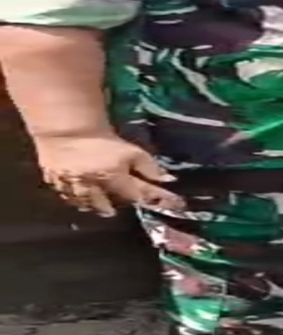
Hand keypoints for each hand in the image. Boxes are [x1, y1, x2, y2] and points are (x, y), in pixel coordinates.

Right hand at [34, 134, 184, 216]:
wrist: (66, 129)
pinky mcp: (55, 181)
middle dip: (118, 206)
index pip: (140, 195)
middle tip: (123, 205)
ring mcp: (73, 187)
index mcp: (114, 180)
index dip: (156, 199)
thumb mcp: (132, 151)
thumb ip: (149, 167)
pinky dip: (76, 199)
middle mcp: (94, 189)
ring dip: (96, 205)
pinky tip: (80, 197)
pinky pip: (67, 196)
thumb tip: (167, 180)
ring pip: (86, 204)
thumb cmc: (104, 139)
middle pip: (109, 205)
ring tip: (103, 206)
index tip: (174, 204)